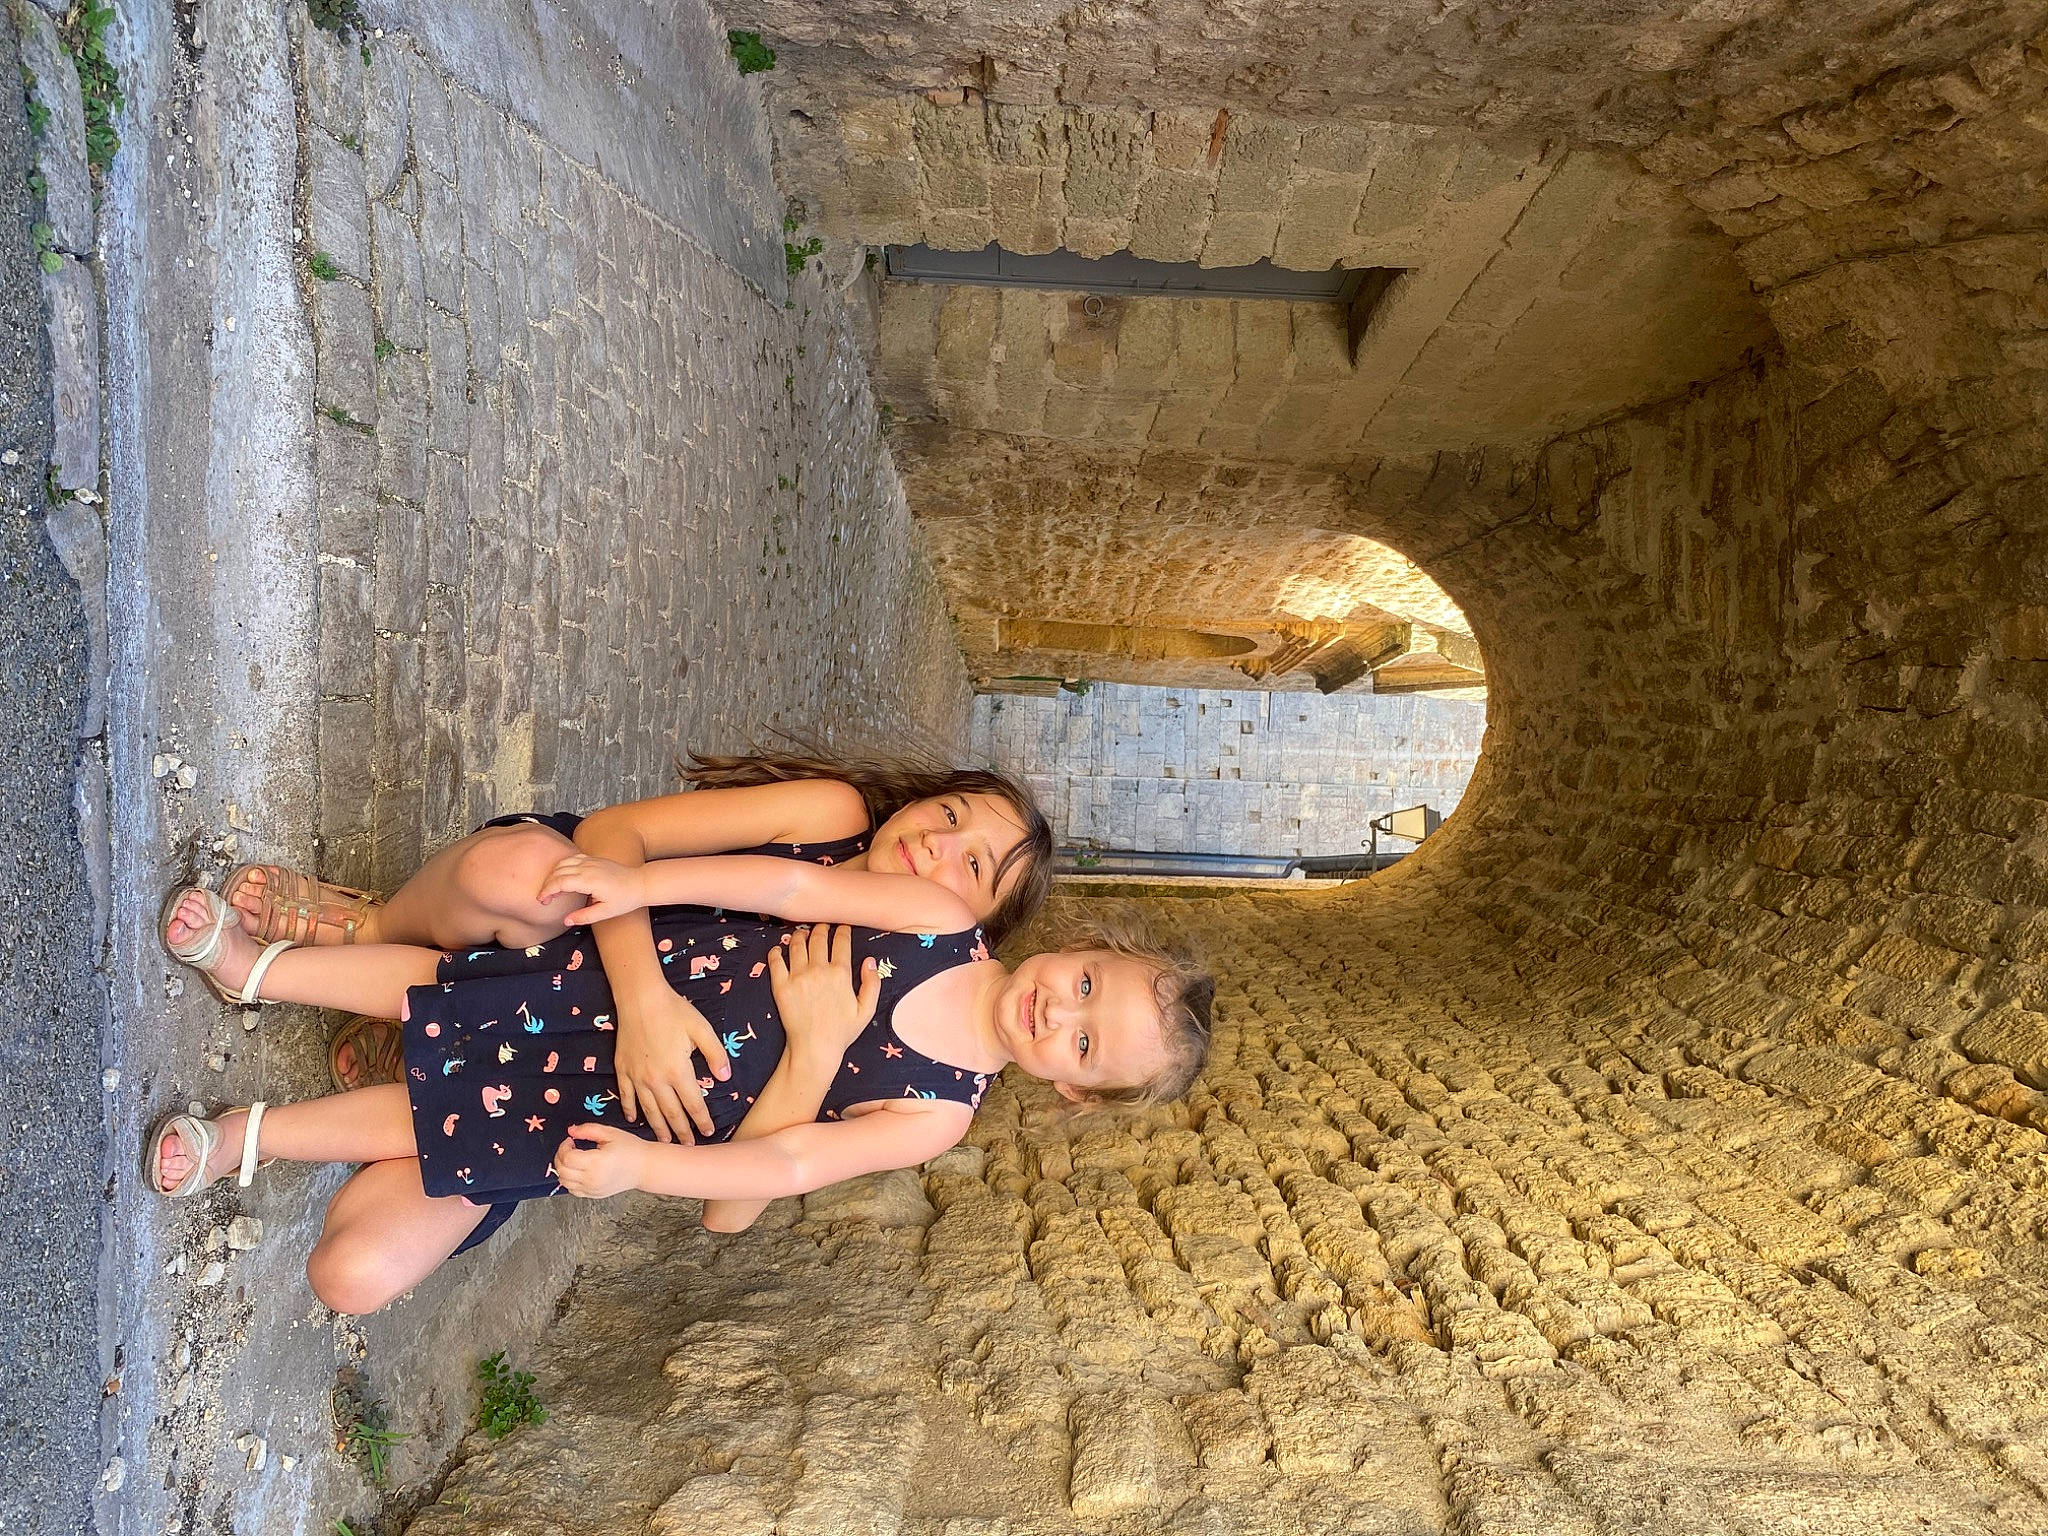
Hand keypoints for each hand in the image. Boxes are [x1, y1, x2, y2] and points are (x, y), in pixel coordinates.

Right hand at [539, 853, 648, 925]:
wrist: (640, 883)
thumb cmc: (625, 899)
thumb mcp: (605, 913)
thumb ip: (584, 917)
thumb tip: (566, 921)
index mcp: (589, 881)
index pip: (560, 882)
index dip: (547, 891)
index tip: (542, 901)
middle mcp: (588, 867)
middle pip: (558, 872)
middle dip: (547, 884)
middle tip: (545, 899)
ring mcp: (591, 861)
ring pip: (563, 862)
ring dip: (553, 874)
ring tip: (552, 889)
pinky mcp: (594, 859)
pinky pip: (572, 858)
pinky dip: (562, 865)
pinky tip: (561, 876)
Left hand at [554, 1123, 646, 1198]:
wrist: (644, 1167)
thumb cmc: (631, 1149)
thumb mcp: (611, 1133)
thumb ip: (588, 1129)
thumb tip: (571, 1130)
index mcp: (597, 1162)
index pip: (567, 1158)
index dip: (564, 1147)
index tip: (570, 1140)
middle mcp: (592, 1179)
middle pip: (562, 1171)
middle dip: (560, 1157)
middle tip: (568, 1148)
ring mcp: (593, 1189)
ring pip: (564, 1182)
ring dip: (563, 1169)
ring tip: (572, 1159)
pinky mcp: (594, 1195)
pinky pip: (573, 1190)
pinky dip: (569, 1180)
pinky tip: (577, 1170)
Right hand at [613, 988, 727, 1142]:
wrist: (640, 999)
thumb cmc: (674, 1011)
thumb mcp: (702, 1029)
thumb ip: (716, 1054)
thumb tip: (726, 1077)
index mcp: (679, 1071)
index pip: (694, 1103)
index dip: (702, 1120)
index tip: (708, 1132)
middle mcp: (657, 1080)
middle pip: (671, 1113)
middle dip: (681, 1132)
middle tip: (688, 1147)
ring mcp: (637, 1076)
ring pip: (649, 1109)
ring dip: (658, 1127)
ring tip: (665, 1142)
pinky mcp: (623, 1070)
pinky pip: (626, 1096)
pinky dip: (630, 1110)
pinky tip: (634, 1120)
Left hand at [769, 924, 878, 1065]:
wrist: (814, 1048)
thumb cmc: (842, 1031)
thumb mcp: (867, 1010)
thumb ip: (872, 983)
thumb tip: (870, 961)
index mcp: (840, 973)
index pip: (841, 941)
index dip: (842, 930)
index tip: (842, 927)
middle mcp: (818, 970)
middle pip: (818, 938)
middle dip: (822, 928)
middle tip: (822, 926)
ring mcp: (797, 977)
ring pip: (797, 944)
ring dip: (800, 935)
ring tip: (802, 933)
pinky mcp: (781, 986)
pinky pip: (776, 961)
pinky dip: (776, 951)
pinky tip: (778, 948)